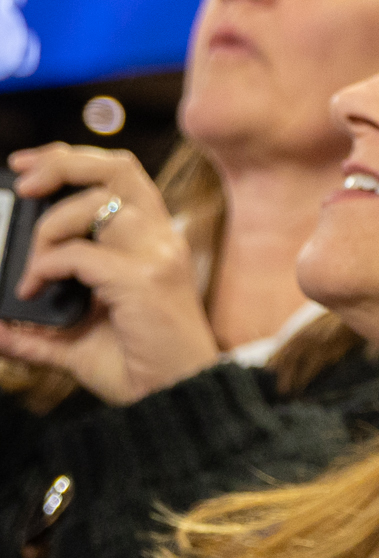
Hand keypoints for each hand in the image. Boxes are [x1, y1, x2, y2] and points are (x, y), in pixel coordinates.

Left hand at [0, 148, 221, 404]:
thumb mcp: (76, 341)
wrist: (175, 399)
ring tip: (32, 261)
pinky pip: (80, 254)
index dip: (71, 158)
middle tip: (24, 184)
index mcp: (154, 241)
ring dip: (50, 225)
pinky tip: (34, 291)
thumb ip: (36, 330)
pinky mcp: (143, 280)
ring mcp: (156, 257)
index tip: (26, 167)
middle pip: (116, 168)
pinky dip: (46, 266)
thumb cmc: (138, 368)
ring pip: (98, 202)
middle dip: (62, 163)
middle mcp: (161, 239)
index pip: (119, 173)